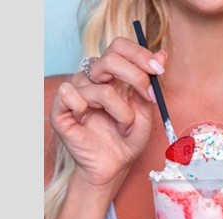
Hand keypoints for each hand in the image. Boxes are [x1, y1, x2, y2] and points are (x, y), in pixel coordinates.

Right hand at [49, 37, 166, 186]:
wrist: (115, 167)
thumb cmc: (128, 141)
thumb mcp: (146, 112)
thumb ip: (150, 84)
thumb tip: (162, 54)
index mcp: (112, 76)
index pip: (119, 47)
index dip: (139, 54)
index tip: (158, 69)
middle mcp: (92, 80)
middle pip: (110, 58)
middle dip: (136, 77)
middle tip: (148, 96)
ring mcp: (75, 93)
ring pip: (102, 89)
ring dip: (122, 112)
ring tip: (123, 127)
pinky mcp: (60, 109)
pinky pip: (69, 94)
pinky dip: (85, 109)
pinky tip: (88, 121)